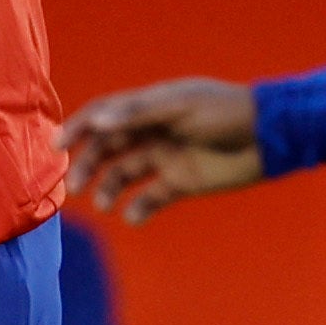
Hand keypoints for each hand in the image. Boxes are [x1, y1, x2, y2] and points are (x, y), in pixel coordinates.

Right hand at [53, 78, 263, 222]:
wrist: (270, 137)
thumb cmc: (226, 112)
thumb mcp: (180, 108)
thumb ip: (137, 114)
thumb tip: (96, 123)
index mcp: (150, 107)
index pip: (103, 114)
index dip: (77, 128)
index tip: (55, 147)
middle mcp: (153, 131)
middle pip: (108, 147)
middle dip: (88, 165)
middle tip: (74, 186)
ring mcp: (166, 157)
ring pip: (125, 173)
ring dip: (110, 188)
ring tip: (105, 204)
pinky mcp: (182, 181)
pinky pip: (152, 197)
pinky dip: (138, 209)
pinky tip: (133, 217)